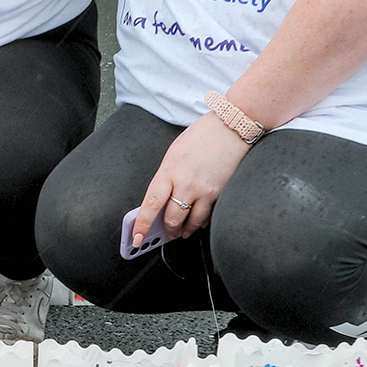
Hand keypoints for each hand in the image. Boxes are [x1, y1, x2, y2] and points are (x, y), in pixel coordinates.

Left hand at [133, 113, 250, 243]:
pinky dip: (200, 222)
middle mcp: (186, 183)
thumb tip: (160, 199)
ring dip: (184, 231)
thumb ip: (166, 176)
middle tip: (164, 235)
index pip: (151, 204)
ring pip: (191, 223)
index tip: (136, 238)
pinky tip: (197, 222)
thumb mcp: (173, 153)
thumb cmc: (201, 136)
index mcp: (169, 170)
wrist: (230, 128)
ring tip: (181, 233)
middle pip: (172, 219)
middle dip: (167, 231)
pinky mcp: (220, 194)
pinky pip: (208, 217)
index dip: (142, 224)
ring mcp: (205, 190)